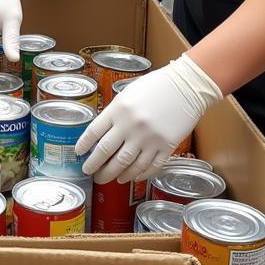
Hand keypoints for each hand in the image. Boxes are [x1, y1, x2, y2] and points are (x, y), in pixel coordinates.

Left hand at [74, 55, 221, 182]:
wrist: (186, 86)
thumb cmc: (156, 86)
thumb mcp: (128, 94)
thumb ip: (115, 112)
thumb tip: (103, 132)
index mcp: (118, 110)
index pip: (93, 132)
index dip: (84, 146)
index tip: (79, 154)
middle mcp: (130, 126)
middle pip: (106, 152)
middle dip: (95, 166)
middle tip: (90, 173)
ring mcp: (149, 138)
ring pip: (127, 164)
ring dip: (116, 174)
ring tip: (110, 179)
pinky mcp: (166, 146)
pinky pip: (150, 166)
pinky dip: (140, 174)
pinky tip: (133, 177)